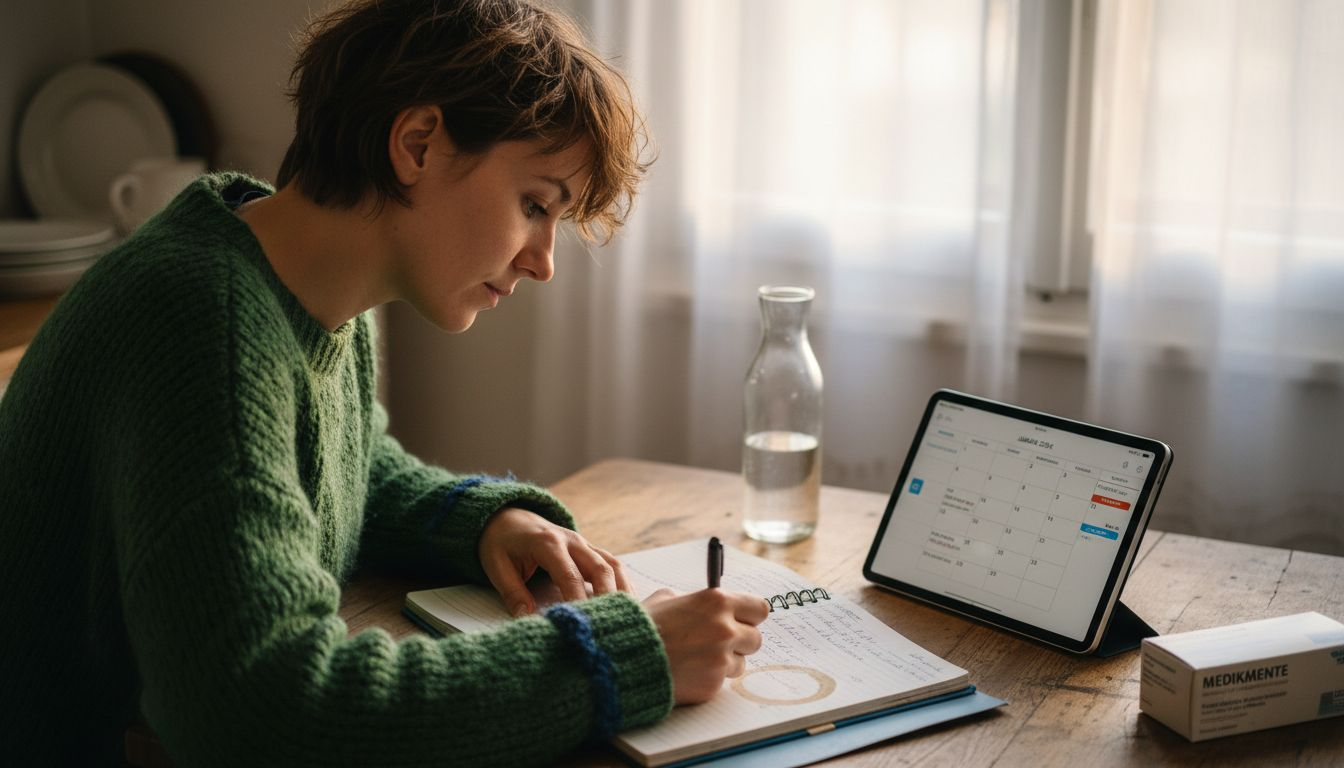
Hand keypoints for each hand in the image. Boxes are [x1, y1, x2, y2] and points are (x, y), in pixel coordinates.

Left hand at [479, 508, 630, 616]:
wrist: (507, 517)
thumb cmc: (501, 542)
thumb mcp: (496, 566)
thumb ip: (512, 593)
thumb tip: (527, 619)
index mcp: (547, 543)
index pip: (569, 575)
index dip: (578, 600)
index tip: (582, 622)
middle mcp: (571, 541)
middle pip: (599, 567)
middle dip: (608, 596)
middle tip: (612, 623)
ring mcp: (583, 543)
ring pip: (612, 564)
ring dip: (621, 589)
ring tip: (628, 615)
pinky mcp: (589, 550)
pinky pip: (611, 564)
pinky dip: (621, 582)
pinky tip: (627, 603)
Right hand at [643, 588, 769, 703]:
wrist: (624, 659)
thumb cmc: (643, 626)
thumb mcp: (667, 599)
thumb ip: (695, 601)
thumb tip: (708, 606)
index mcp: (717, 601)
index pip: (759, 608)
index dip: (750, 616)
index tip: (742, 620)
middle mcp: (725, 629)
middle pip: (756, 638)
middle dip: (741, 642)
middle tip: (719, 643)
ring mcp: (721, 658)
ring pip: (741, 662)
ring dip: (725, 662)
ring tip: (698, 659)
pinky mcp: (714, 683)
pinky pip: (722, 681)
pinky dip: (709, 678)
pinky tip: (688, 672)